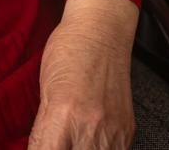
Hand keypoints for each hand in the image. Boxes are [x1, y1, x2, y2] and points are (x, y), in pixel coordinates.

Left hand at [30, 0, 136, 148]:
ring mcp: (112, 130)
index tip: (41, 148)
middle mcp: (90, 126)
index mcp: (62, 114)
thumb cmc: (68, 53)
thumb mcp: (45, 93)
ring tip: (75, 141)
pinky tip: (91, 142)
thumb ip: (44, 132)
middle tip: (58, 142)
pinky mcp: (127, 129)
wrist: (101, 30)